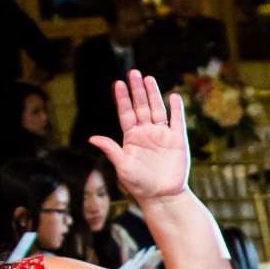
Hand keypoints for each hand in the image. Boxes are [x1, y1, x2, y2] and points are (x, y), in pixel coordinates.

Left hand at [98, 69, 190, 202]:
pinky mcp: (178, 141)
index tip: (118, 84)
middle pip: (141, 106)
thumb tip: (92, 138)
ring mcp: (162, 135)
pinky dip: (176, 109)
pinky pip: (177, 121)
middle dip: (137, 90)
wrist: (162, 196)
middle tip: (133, 72)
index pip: (126, 113)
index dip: (122, 99)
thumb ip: (111, 149)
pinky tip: (173, 97)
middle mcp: (146, 133)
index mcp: (131, 137)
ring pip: (157, 110)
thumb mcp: (122, 166)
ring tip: (148, 78)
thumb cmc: (139, 184)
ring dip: (153, 94)